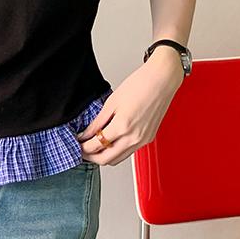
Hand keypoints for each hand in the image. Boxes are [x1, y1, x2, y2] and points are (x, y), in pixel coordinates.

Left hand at [76, 47, 184, 165]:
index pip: (96, 146)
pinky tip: (111, 142)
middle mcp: (134, 137)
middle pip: (106, 159)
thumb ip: (97, 122)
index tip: (77, 145)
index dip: (83, 148)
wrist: (162, 79)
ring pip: (118, 159)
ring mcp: (142, 140)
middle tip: (82, 150)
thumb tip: (86, 134)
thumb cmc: (141, 84)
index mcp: (123, 126)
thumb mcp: (111, 102)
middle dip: (91, 157)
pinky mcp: (148, 139)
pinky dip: (117, 151)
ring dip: (104, 156)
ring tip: (95, 147)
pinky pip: (128, 152)